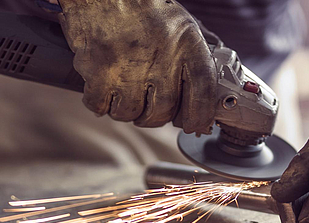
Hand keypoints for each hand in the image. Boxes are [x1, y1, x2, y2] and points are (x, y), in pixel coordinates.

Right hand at [57, 0, 216, 133]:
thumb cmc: (138, 4)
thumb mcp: (179, 22)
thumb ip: (195, 53)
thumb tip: (210, 84)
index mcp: (185, 43)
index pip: (203, 92)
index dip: (200, 115)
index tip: (194, 124)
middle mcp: (160, 58)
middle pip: (162, 111)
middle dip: (154, 117)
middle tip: (147, 109)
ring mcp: (128, 68)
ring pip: (129, 113)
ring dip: (125, 109)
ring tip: (122, 93)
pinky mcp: (98, 72)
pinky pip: (100, 106)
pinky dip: (99, 104)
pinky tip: (102, 89)